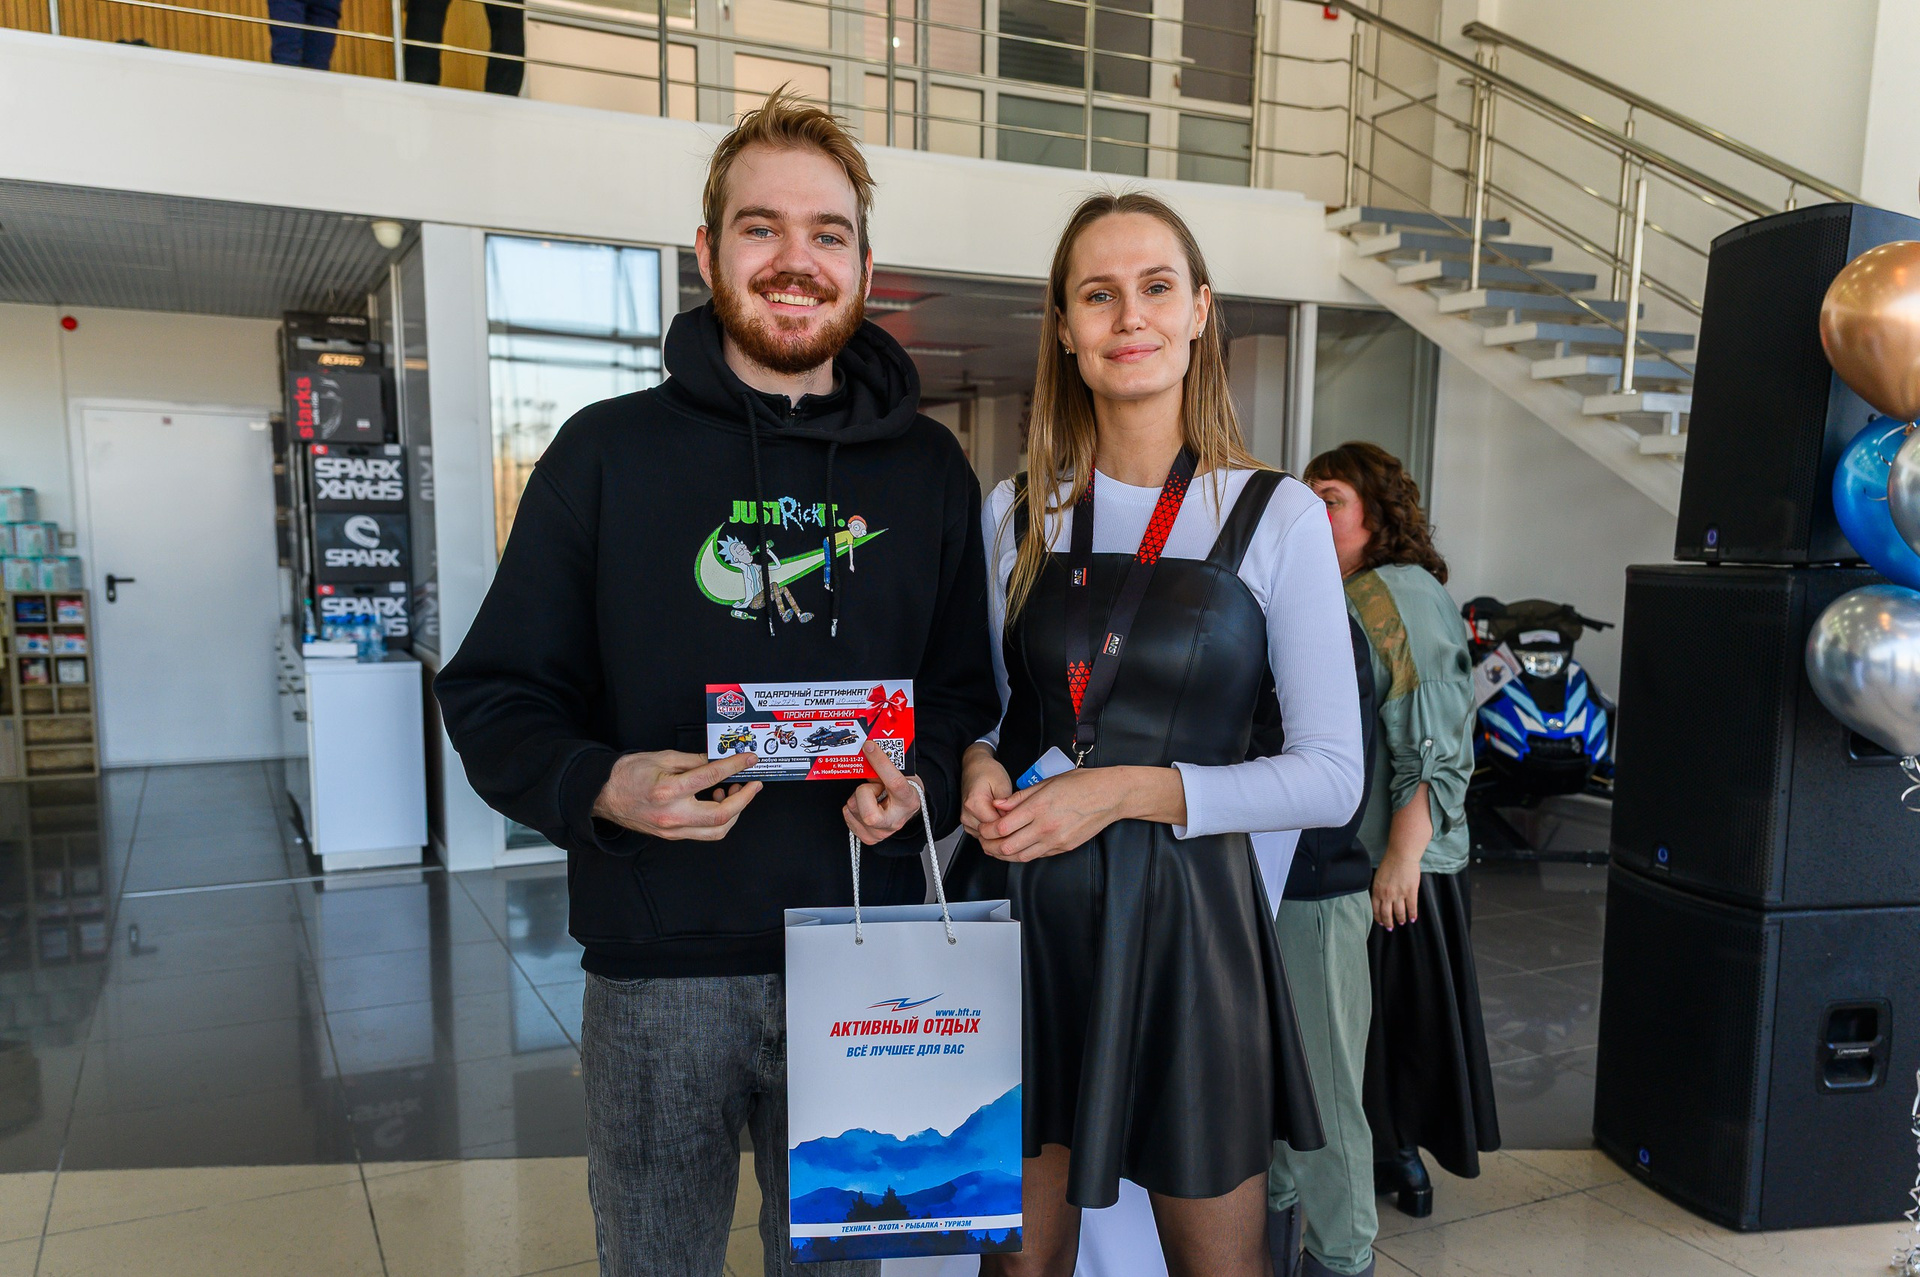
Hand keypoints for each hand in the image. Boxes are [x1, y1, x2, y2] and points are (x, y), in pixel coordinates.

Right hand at [592, 750, 761, 840]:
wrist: (601, 795)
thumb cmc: (626, 773)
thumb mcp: (661, 757)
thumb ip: (693, 760)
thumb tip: (718, 760)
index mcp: (669, 790)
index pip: (712, 776)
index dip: (735, 766)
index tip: (749, 759)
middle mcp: (672, 815)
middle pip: (721, 816)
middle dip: (744, 799)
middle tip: (753, 784)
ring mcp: (672, 830)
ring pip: (716, 831)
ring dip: (733, 813)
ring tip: (734, 791)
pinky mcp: (671, 835)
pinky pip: (703, 832)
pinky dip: (717, 819)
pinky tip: (715, 800)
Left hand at [844, 740, 923, 845]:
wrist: (906, 808)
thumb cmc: (903, 789)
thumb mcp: (901, 774)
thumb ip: (884, 766)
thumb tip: (866, 750)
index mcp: (909, 800)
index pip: (894, 782)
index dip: (880, 762)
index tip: (869, 747)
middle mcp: (896, 820)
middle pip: (869, 814)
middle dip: (863, 793)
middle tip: (872, 787)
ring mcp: (882, 832)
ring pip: (854, 810)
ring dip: (857, 797)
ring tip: (871, 795)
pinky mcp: (870, 838)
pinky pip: (848, 817)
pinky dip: (852, 807)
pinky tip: (864, 803)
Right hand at [959, 743, 1011, 841]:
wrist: (975, 766)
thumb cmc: (987, 771)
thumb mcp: (1003, 784)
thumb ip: (1008, 805)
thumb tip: (1013, 821)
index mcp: (974, 804)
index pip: (996, 827)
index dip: (1011, 825)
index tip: (1021, 821)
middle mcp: (967, 814)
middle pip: (991, 835)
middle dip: (1006, 830)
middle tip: (1017, 820)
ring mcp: (966, 820)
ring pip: (987, 837)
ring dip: (998, 831)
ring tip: (1008, 817)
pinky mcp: (968, 823)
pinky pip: (983, 834)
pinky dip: (992, 830)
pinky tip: (999, 819)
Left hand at [977, 766, 1129, 862]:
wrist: (1109, 795)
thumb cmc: (1081, 784)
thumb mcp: (1046, 782)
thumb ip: (1019, 797)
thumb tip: (998, 804)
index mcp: (1038, 807)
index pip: (1002, 827)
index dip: (987, 830)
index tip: (983, 827)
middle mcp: (1046, 827)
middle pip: (1007, 847)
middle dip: (990, 845)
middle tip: (984, 840)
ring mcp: (1055, 841)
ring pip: (1021, 856)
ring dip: (1004, 854)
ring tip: (996, 848)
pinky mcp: (1063, 848)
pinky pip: (1037, 856)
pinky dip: (1023, 854)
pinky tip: (1017, 848)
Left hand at [1371, 846, 1421, 928]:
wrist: (1401, 855)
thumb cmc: (1389, 862)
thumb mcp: (1378, 877)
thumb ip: (1379, 888)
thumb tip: (1380, 898)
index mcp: (1377, 891)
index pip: (1376, 909)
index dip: (1379, 918)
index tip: (1381, 922)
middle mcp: (1387, 895)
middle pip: (1386, 914)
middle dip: (1388, 923)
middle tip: (1390, 927)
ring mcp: (1399, 894)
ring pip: (1399, 913)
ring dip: (1401, 919)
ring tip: (1402, 922)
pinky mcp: (1411, 892)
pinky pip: (1412, 907)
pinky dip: (1412, 914)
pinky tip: (1413, 918)